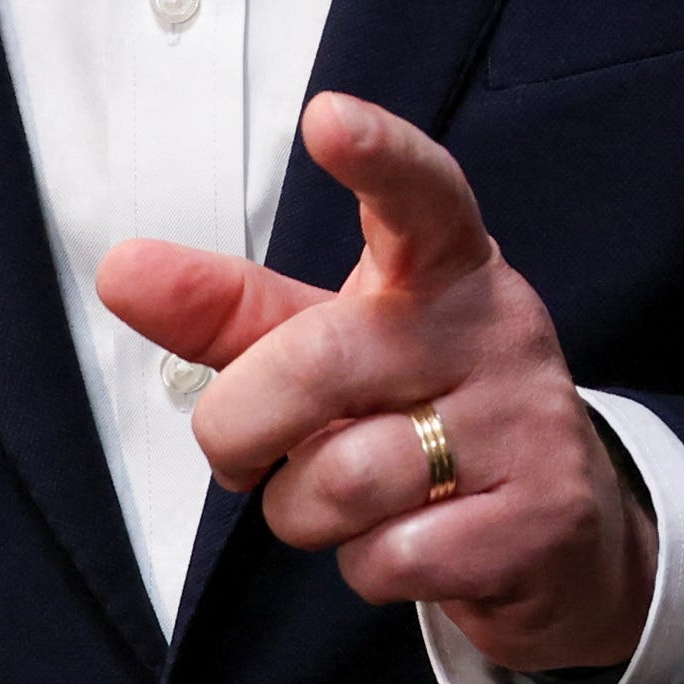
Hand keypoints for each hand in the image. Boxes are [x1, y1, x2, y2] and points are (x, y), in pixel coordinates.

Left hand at [100, 95, 653, 677]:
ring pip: (345, 480)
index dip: (377, 156)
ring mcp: (527, 424)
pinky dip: (364, 565)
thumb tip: (120, 269)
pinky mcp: (539, 520)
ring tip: (342, 500)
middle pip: (318, 364)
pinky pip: (392, 558)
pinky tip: (408, 541)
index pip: (420, 193)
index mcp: (443, 267)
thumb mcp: (332, 348)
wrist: (563, 529)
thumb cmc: (424, 412)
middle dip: (242, 429)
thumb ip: (229, 312)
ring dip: (302, 512)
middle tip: (244, 455)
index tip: (327, 118)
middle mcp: (495, 329)